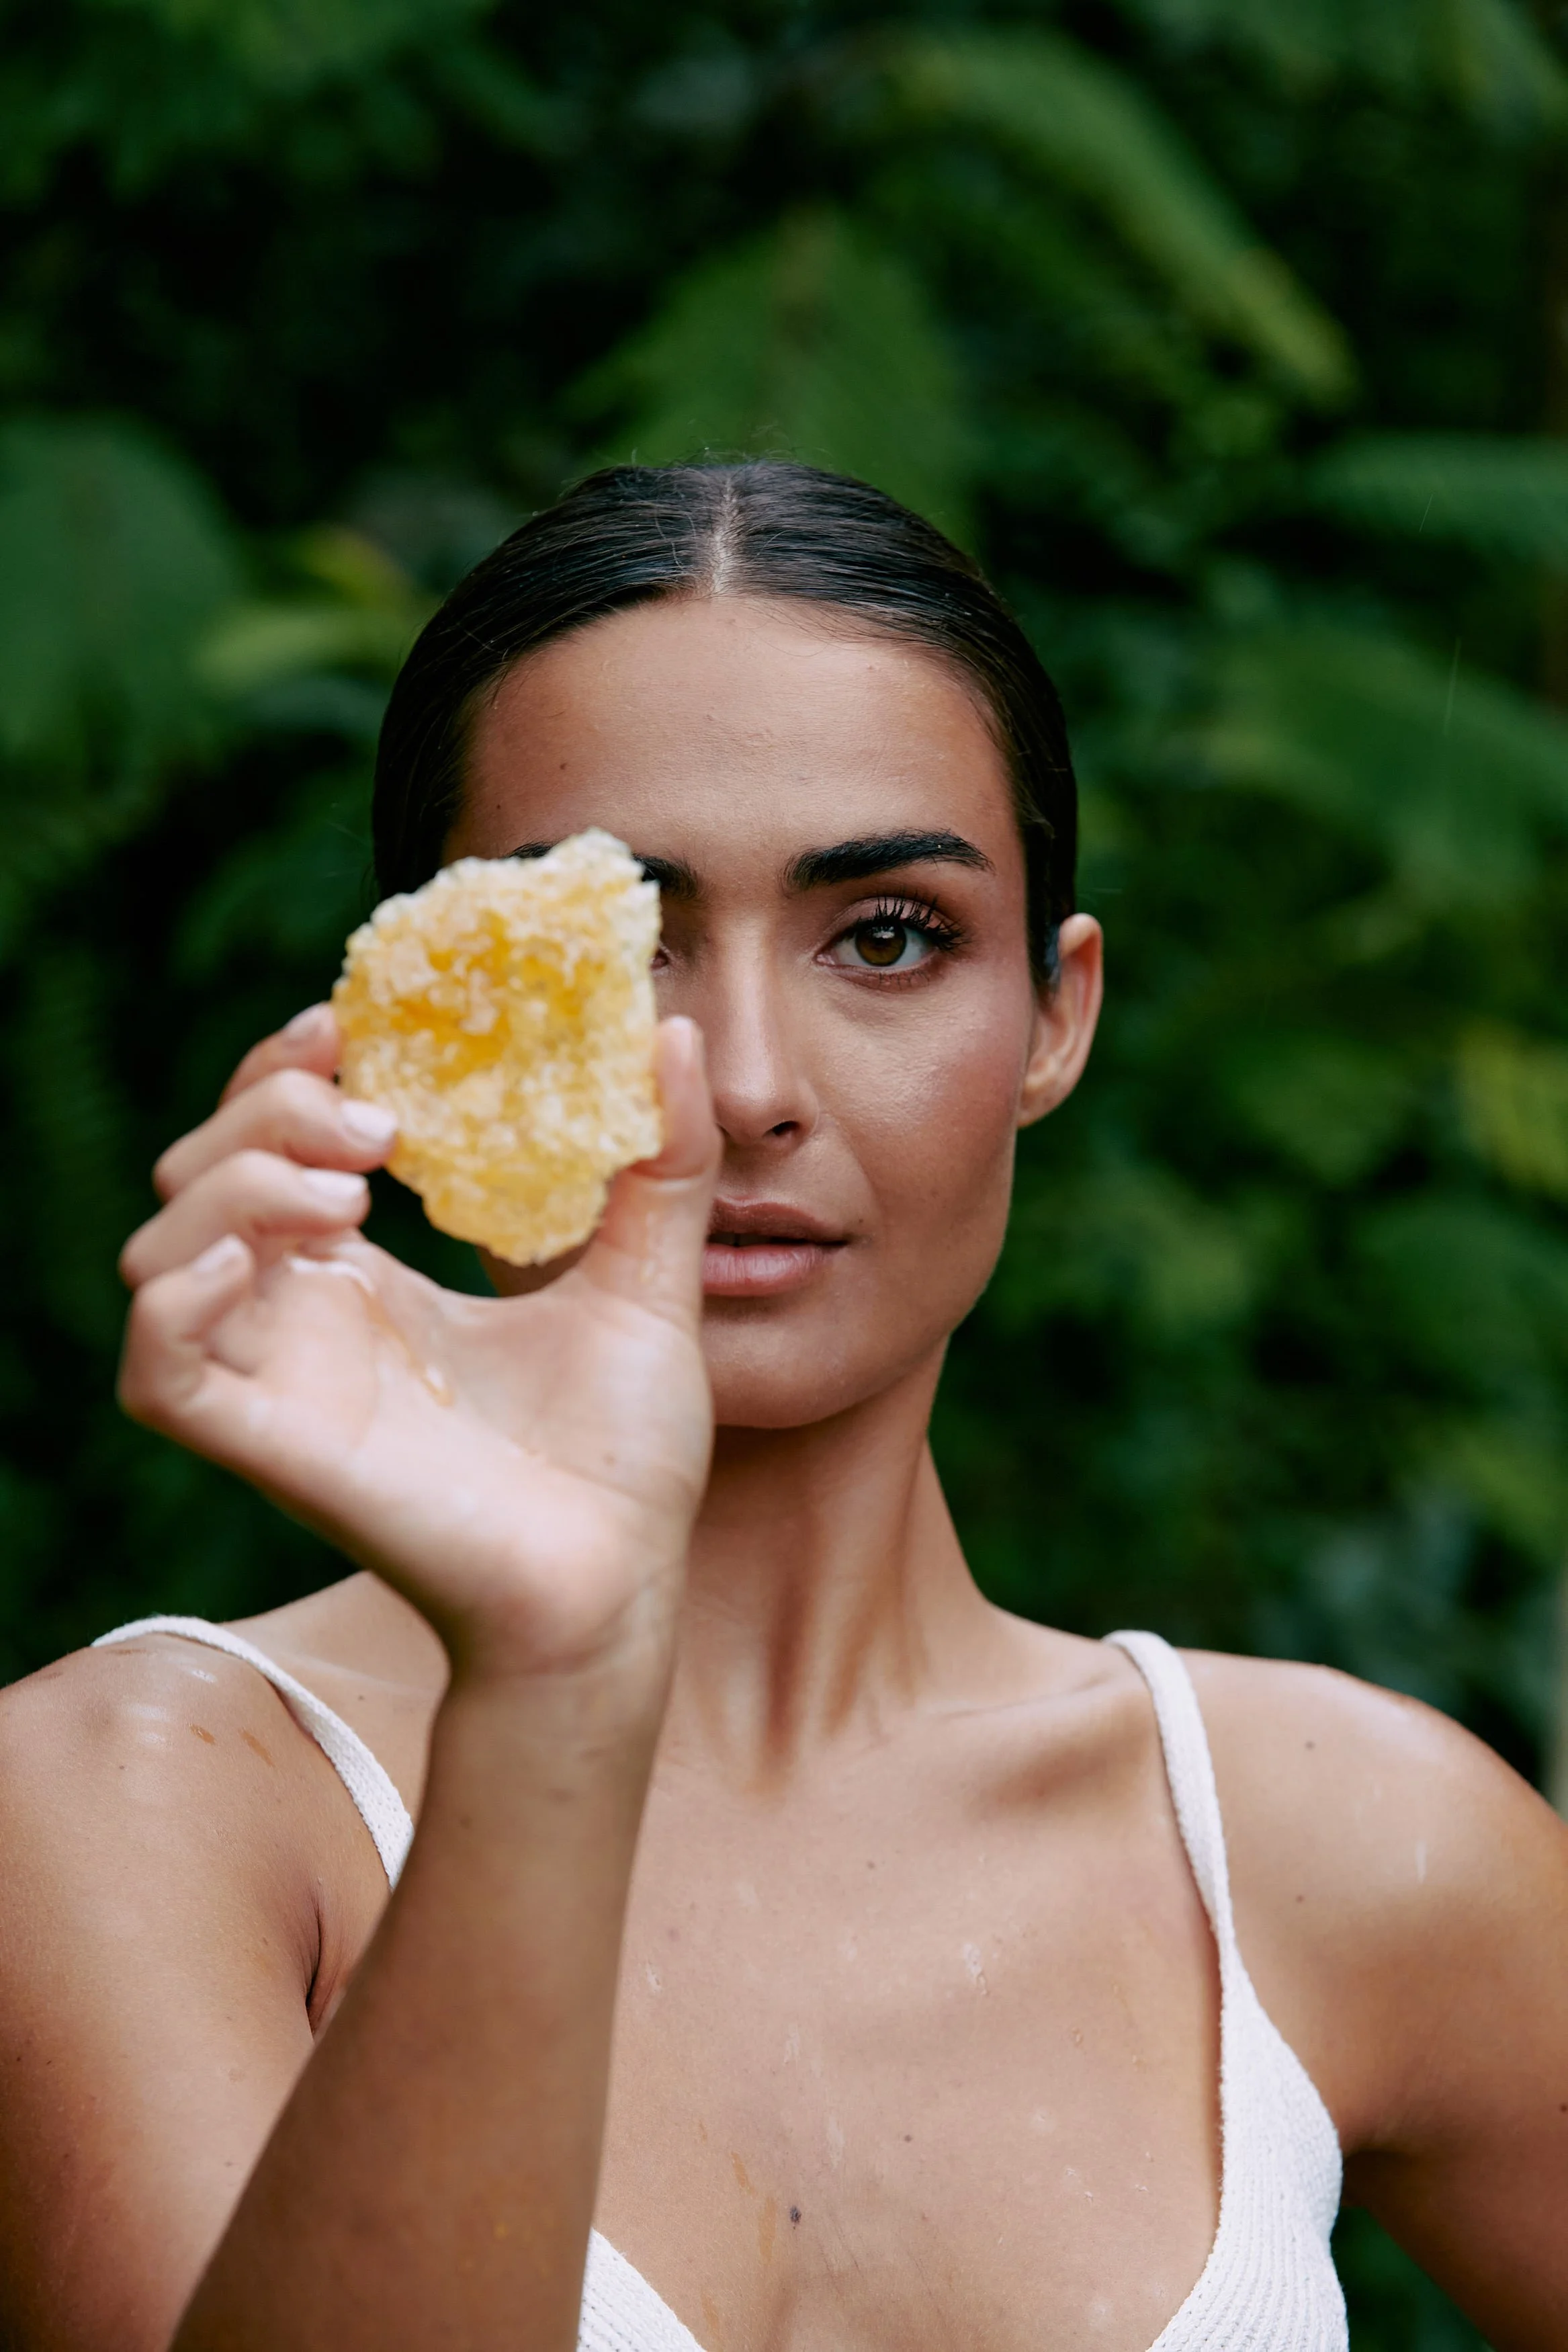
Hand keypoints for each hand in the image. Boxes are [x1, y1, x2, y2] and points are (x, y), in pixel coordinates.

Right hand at [118, 1006, 719, 1689]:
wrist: (620, 1582)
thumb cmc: (621, 1456)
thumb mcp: (647, 1280)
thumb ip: (660, 1161)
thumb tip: (670, 1032)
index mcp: (372, 1279)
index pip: (275, 1138)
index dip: (287, 1067)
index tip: (352, 1024)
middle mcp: (307, 1318)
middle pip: (201, 1170)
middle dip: (267, 1110)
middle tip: (379, 1128)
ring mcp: (280, 1379)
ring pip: (157, 1249)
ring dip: (233, 1183)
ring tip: (349, 1191)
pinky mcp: (270, 1445)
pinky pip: (156, 1370)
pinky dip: (179, 1298)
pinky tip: (260, 1262)